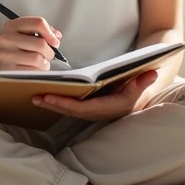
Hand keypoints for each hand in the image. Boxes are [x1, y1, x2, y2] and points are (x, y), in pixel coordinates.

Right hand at [0, 15, 61, 70]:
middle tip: (49, 54)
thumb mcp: (28, 33)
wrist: (3, 60)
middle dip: (49, 51)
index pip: (38, 23)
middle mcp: (6, 38)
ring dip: (45, 62)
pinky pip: (32, 71)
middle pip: (40, 43)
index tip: (55, 41)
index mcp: (12, 25)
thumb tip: (56, 37)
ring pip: (37, 58)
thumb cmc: (20, 46)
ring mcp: (6, 55)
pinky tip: (35, 69)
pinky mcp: (8, 70)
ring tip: (42, 62)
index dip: (50, 33)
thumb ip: (44, 31)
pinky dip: (38, 71)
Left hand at [31, 70, 158, 121]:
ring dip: (50, 103)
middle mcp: (95, 112)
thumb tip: (151, 73)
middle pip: (69, 110)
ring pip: (66, 109)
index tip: (49, 97)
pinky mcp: (85, 107)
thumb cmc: (136, 90)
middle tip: (34, 96)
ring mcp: (89, 111)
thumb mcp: (141, 86)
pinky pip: (67, 105)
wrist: (137, 98)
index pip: (81, 108)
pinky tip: (42, 94)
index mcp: (107, 107)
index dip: (64, 104)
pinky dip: (55, 101)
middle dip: (52, 104)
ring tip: (33, 95)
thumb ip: (144, 81)